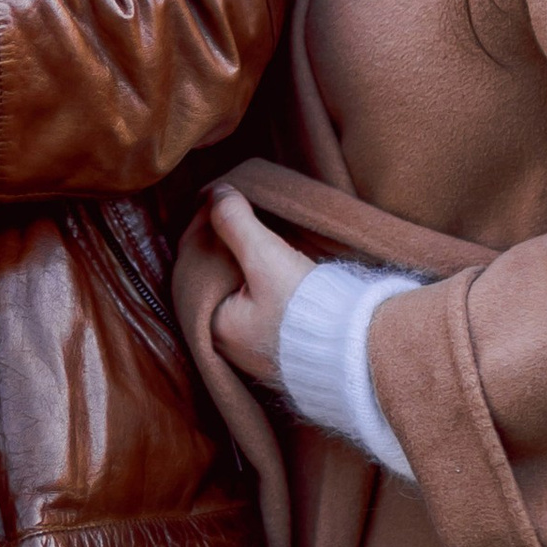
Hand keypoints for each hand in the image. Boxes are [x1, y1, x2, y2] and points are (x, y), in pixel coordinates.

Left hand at [202, 183, 316, 394]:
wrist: (354, 353)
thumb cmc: (306, 313)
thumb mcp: (266, 259)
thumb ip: (236, 224)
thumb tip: (217, 193)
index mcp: (211, 325)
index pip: (192, 260)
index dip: (205, 222)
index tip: (219, 195)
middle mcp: (224, 340)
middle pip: (210, 275)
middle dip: (220, 240)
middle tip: (233, 207)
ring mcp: (249, 345)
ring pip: (231, 287)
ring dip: (238, 258)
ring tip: (250, 227)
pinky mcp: (273, 343)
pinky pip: (251, 301)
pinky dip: (253, 277)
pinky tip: (268, 259)